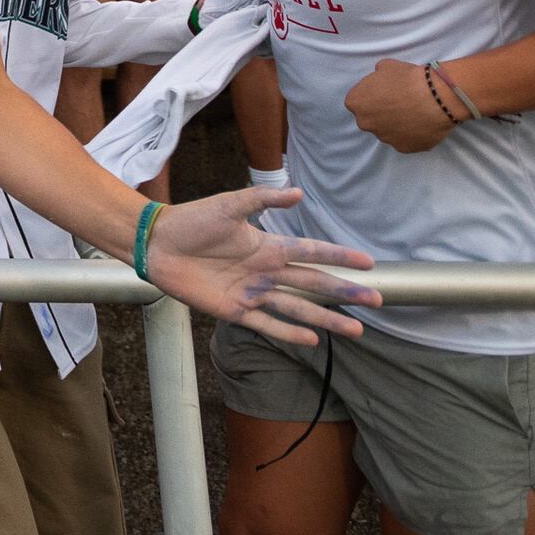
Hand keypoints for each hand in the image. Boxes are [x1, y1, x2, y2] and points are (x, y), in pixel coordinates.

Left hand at [143, 189, 376, 345]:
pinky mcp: (234, 310)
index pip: (312, 252)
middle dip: (344, 292)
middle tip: (376, 300)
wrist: (157, 243)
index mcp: (268, 245)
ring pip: (297, 309)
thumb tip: (298, 193)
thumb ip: (262, 198)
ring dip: (326, 319)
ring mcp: (252, 292)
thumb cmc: (191, 221)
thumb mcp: (229, 205)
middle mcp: (266, 271)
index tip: (369, 264)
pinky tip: (312, 341)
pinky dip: (289, 334)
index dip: (340, 257)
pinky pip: (267, 324)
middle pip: (313, 284)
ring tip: (355, 330)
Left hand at [345, 56, 461, 152]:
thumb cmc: (407, 78)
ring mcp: (384, 138)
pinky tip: (423, 124)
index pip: (358, 101)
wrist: (435, 98)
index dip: (372, 97)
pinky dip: (412, 135)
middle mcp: (365, 123)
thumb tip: (380, 79)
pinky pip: (405, 141)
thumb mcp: (386, 66)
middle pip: (370, 119)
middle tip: (400, 104)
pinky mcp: (404, 148)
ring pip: (387, 131)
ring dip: (396, 124)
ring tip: (415, 114)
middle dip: (381, 113)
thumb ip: (377, 76)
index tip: (385, 93)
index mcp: (356, 103)